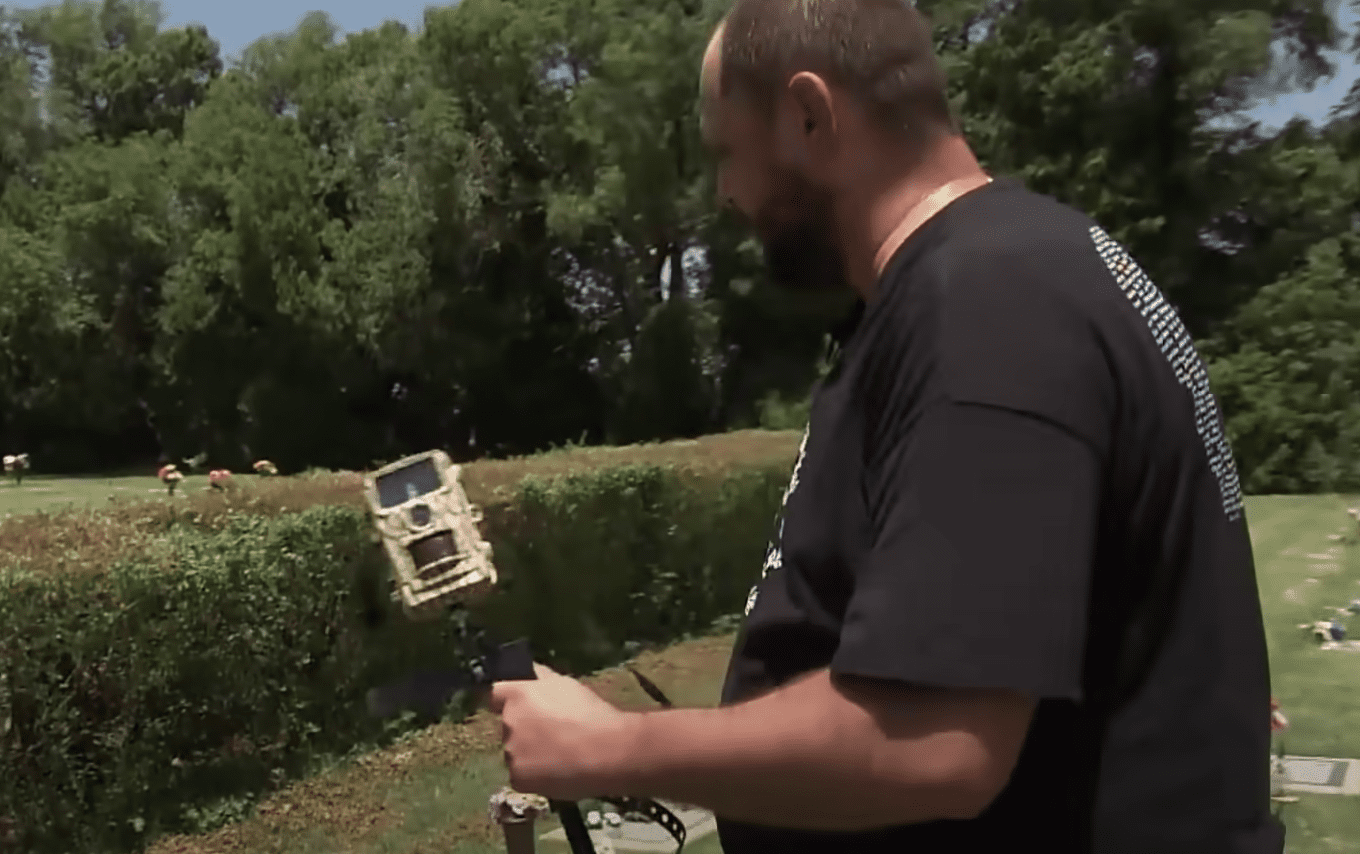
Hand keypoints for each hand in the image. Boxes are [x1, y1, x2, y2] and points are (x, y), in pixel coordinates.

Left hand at [487, 662, 636, 800]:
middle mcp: (508, 722)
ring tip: (559, 757)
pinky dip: (534, 776)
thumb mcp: (568, 685)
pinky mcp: (518, 778)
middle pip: (509, 725)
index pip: (495, 694)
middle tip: (552, 735)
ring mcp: (510, 752)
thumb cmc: (591, 713)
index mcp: (518, 695)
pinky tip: (556, 774)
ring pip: (515, 752)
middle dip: (524, 729)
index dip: (505, 700)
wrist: (606, 752)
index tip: (520, 707)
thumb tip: (531, 671)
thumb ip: (543, 677)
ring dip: (529, 753)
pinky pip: (521, 775)